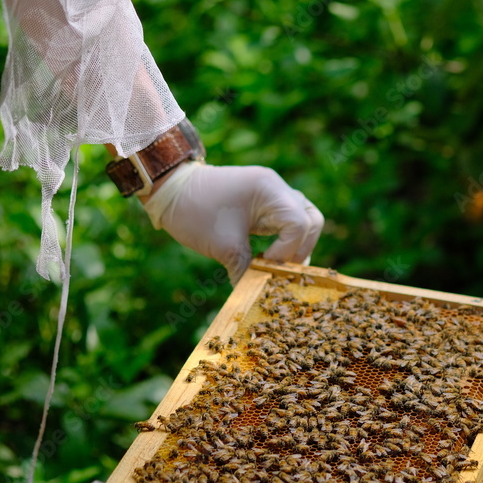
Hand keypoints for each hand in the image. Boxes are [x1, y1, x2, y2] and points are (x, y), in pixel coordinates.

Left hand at [142, 162, 323, 282]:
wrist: (169, 189)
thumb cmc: (193, 212)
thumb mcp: (222, 247)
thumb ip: (246, 271)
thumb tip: (258, 296)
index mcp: (269, 190)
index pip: (299, 225)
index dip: (288, 252)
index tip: (267, 267)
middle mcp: (277, 187)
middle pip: (312, 220)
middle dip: (301, 249)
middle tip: (281, 269)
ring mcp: (273, 191)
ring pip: (306, 218)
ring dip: (298, 244)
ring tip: (280, 265)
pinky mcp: (266, 199)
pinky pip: (290, 219)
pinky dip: (287, 238)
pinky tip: (272, 256)